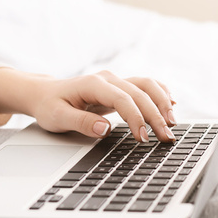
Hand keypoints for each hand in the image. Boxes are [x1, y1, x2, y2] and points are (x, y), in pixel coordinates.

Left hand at [0, 69, 177, 141]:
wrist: (44, 93)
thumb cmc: (48, 106)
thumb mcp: (57, 118)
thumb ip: (81, 122)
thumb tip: (104, 129)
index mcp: (92, 84)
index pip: (123, 99)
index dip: (136, 118)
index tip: (143, 138)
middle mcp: (107, 78)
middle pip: (140, 92)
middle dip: (156, 115)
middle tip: (166, 137)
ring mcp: (115, 80)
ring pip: (146, 85)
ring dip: (162, 102)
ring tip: (173, 124)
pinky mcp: (119, 87)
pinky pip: (145, 85)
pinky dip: (160, 93)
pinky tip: (171, 105)